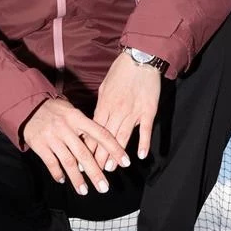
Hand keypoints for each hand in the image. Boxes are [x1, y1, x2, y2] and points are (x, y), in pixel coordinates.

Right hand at [22, 98, 129, 194]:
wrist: (28, 105)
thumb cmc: (55, 109)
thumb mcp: (72, 111)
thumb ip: (85, 126)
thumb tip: (103, 142)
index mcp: (78, 118)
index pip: (101, 134)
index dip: (114, 148)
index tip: (125, 162)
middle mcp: (66, 128)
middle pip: (84, 153)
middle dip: (95, 172)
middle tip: (104, 187)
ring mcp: (52, 137)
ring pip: (68, 161)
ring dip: (77, 178)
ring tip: (85, 191)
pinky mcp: (39, 144)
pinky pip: (51, 162)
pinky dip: (57, 173)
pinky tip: (63, 180)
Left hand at [89, 51, 161, 168]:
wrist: (140, 59)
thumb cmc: (120, 72)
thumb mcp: (104, 87)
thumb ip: (101, 105)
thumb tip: (96, 119)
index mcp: (104, 104)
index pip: (94, 130)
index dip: (88, 146)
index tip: (82, 158)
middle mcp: (117, 110)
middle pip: (106, 137)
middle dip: (99, 155)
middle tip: (94, 171)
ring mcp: (133, 111)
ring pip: (123, 136)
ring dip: (116, 154)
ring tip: (111, 168)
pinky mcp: (148, 110)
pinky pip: (145, 129)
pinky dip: (143, 143)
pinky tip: (141, 156)